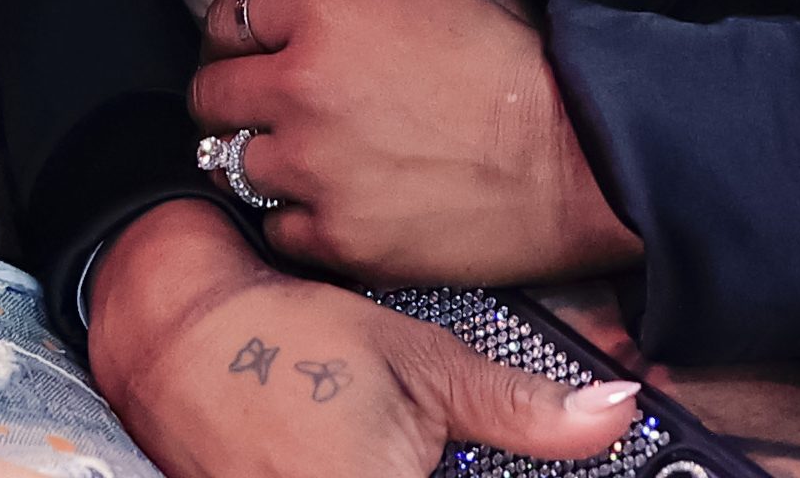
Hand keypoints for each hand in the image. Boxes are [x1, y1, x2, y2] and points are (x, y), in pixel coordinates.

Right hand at [88, 200, 640, 477]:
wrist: (180, 334)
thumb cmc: (300, 337)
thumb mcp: (419, 360)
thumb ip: (520, 408)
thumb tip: (619, 412)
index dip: (510, 470)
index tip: (519, 454)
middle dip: (447, 465)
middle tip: (428, 440)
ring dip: (414, 466)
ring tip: (387, 443)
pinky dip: (367, 472)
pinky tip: (361, 452)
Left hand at [191, 0, 639, 285]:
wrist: (566, 161)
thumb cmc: (497, 66)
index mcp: (321, 17)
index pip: (229, 17)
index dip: (239, 33)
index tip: (253, 47)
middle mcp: (302, 89)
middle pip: (212, 94)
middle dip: (230, 94)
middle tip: (263, 104)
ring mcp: (314, 169)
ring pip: (233, 163)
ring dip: (258, 158)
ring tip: (300, 155)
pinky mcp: (337, 239)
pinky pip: (274, 229)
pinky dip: (293, 219)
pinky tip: (329, 202)